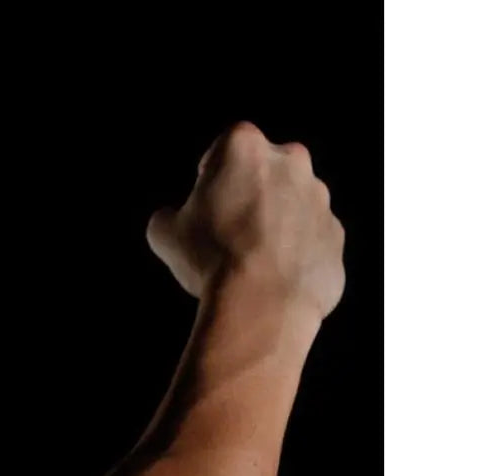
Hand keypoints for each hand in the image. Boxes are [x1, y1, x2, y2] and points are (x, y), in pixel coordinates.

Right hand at [146, 122, 345, 322]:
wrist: (262, 304)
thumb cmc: (211, 260)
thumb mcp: (164, 234)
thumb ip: (168, 216)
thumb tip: (171, 219)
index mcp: (244, 147)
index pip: (225, 147)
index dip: (212, 174)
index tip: (206, 201)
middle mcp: (290, 161)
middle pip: (266, 170)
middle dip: (251, 192)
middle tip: (230, 229)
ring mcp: (319, 199)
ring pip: (294, 202)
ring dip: (277, 221)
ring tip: (254, 259)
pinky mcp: (336, 234)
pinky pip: (312, 238)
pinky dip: (297, 251)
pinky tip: (275, 276)